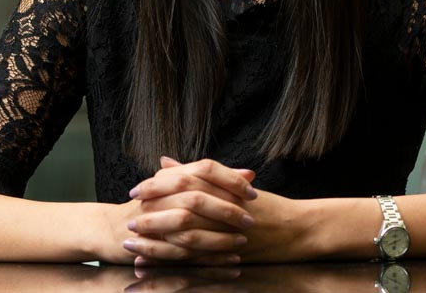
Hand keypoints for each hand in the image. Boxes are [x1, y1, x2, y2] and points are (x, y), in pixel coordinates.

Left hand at [129, 158, 316, 264]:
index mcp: (222, 185)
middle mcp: (224, 205)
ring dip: (155, 239)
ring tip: (131, 243)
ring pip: (184, 234)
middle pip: (180, 206)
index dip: (156, 185)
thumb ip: (196, 174)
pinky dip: (170, 261)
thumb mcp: (232, 184)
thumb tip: (163, 162)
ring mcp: (227, 229)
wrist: (297, 228)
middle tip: (128, 218)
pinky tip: (150, 264)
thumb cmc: (264, 205)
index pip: (184, 180)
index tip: (135, 190)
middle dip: (151, 212)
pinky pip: (194, 258)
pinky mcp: (228, 252)